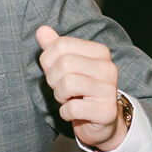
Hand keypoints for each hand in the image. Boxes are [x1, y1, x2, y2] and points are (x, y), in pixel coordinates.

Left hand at [36, 26, 126, 150]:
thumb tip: (41, 30)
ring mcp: (109, 90)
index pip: (61, 44)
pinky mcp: (106, 111)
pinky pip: (72, 108)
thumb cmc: (80, 90)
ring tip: (68, 98)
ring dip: (60, 95)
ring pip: (67, 84)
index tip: (55, 71)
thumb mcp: (66, 66)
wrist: (102, 121)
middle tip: (62, 88)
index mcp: (99, 52)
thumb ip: (55, 47)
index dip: (48, 60)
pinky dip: (65, 112)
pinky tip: (74, 112)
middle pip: (64, 63)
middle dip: (53, 79)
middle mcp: (108, 68)